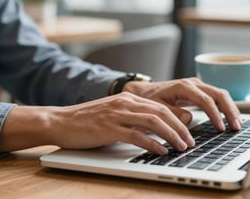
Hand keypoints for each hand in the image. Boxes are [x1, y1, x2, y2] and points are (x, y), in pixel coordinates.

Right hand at [0, 92, 195, 154]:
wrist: (60, 121)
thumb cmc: (87, 121)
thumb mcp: (114, 113)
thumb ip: (133, 118)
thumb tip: (154, 129)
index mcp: (128, 99)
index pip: (161, 107)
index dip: (178, 119)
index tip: (188, 132)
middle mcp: (125, 103)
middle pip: (162, 113)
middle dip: (180, 128)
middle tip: (190, 141)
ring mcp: (117, 114)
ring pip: (153, 122)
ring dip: (171, 135)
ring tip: (181, 147)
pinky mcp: (109, 128)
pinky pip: (137, 136)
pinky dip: (153, 144)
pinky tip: (161, 151)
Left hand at [124, 77, 241, 130]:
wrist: (143, 91)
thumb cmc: (149, 100)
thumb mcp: (157, 108)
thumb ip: (173, 114)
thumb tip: (190, 119)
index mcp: (183, 87)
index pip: (205, 100)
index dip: (215, 114)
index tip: (220, 128)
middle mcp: (193, 83)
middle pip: (219, 94)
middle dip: (230, 110)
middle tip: (236, 127)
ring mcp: (197, 85)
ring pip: (220, 94)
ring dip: (230, 108)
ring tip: (237, 124)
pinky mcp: (199, 90)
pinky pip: (216, 97)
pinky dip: (225, 107)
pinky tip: (231, 118)